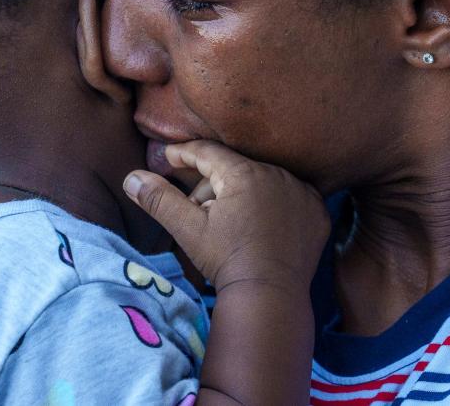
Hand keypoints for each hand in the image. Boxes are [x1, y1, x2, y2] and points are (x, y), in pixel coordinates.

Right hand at [123, 140, 330, 291]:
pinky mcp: (318, 211)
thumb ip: (159, 199)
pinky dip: (275, 205)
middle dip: (211, 185)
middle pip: (234, 169)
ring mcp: (302, 192)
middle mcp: (277, 174)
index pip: (208, 153)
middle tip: (198, 212)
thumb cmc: (226, 260)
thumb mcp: (188, 229)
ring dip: (243, 194)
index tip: (168, 158)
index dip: (184, 154)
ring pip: (262, 181)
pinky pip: (291, 197)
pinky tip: (261, 225)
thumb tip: (131, 178)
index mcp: (244, 173)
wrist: (270, 297)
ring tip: (229, 224)